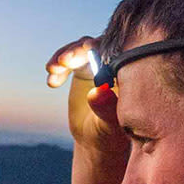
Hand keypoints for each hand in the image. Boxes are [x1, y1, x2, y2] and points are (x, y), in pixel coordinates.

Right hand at [46, 37, 127, 152]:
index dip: (102, 50)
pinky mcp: (83, 66)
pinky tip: (52, 83)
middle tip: (63, 61)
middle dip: (79, 50)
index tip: (87, 52)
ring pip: (81, 48)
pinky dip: (58, 67)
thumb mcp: (109, 125)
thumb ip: (106, 108)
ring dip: (65, 55)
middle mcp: (116, 63)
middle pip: (98, 45)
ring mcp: (99, 63)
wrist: (97, 138)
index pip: (119, 52)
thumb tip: (97, 92)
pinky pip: (68, 58)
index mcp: (131, 72)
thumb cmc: (110, 133)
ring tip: (52, 69)